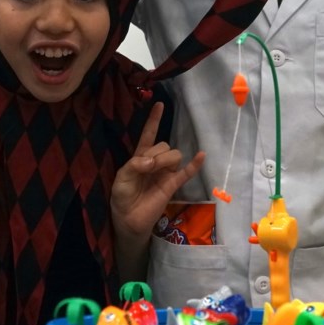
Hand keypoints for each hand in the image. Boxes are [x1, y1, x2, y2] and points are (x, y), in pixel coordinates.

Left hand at [110, 102, 204, 237]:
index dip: (154, 120)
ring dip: (166, 159)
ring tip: (156, 172)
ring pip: (174, 155)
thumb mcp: (121, 178)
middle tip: (147, 168)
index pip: (148, 134)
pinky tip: (201, 155)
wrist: (128, 219)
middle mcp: (155, 161)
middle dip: (157, 153)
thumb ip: (134, 166)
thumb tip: (152, 162)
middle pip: (164, 145)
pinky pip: (186, 172)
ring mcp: (165, 172)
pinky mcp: (172, 185)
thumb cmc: (122, 196)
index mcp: (140, 157)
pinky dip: (195, 164)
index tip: (159, 104)